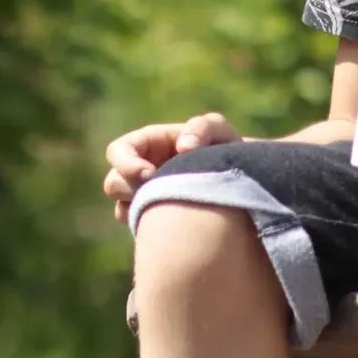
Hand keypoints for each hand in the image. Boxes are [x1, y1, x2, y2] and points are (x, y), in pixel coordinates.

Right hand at [103, 113, 241, 223]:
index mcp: (149, 146)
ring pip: (122, 209)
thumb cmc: (228, 152)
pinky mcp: (154, 225)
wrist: (245, 186)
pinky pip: (139, 230)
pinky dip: (149, 229)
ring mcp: (146, 200)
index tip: (149, 174)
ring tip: (172, 208)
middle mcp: (142, 174)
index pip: (118, 151)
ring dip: (139, 209)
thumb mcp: (220, 131)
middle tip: (160, 194)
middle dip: (130, 189)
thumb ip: (203, 127)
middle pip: (113, 183)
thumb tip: (183, 147)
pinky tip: (176, 225)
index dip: (126, 162)